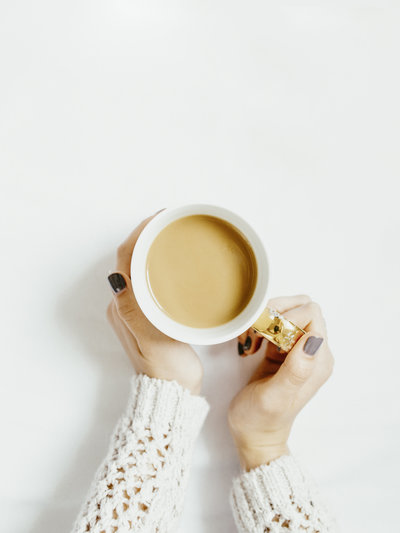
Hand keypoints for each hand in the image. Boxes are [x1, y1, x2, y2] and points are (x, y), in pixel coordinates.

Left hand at [106, 212, 203, 394]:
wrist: (174, 394)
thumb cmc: (167, 370)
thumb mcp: (153, 342)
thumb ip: (136, 312)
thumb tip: (118, 278)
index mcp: (123, 307)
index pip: (125, 260)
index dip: (139, 234)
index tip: (159, 217)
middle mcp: (126, 304)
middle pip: (131, 259)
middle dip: (146, 235)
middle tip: (171, 220)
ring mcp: (138, 309)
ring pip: (141, 268)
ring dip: (153, 247)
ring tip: (174, 233)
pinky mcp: (151, 314)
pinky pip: (151, 279)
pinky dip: (161, 263)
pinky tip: (177, 261)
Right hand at [228, 295, 333, 470]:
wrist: (253, 435)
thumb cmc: (261, 420)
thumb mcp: (275, 397)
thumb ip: (296, 370)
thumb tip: (314, 339)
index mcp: (318, 361)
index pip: (312, 315)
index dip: (287, 316)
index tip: (265, 333)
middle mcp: (313, 352)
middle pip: (300, 308)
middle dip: (274, 313)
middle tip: (255, 332)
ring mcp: (298, 350)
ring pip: (287, 312)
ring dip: (265, 319)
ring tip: (250, 340)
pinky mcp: (282, 350)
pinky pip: (275, 324)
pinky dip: (259, 326)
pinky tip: (249, 344)